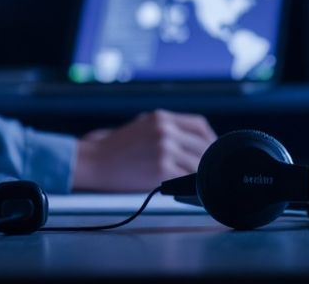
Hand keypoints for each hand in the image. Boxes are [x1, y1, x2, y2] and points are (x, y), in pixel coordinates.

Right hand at [70, 109, 217, 191]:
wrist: (94, 161)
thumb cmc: (117, 147)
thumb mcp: (143, 125)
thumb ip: (168, 128)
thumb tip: (194, 142)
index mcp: (162, 118)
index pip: (200, 126)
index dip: (211, 140)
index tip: (214, 151)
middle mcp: (166, 130)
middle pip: (203, 146)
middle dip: (209, 161)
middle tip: (211, 171)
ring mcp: (164, 149)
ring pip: (197, 165)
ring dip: (201, 176)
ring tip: (201, 183)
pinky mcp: (161, 170)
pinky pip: (186, 180)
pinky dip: (191, 187)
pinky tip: (190, 190)